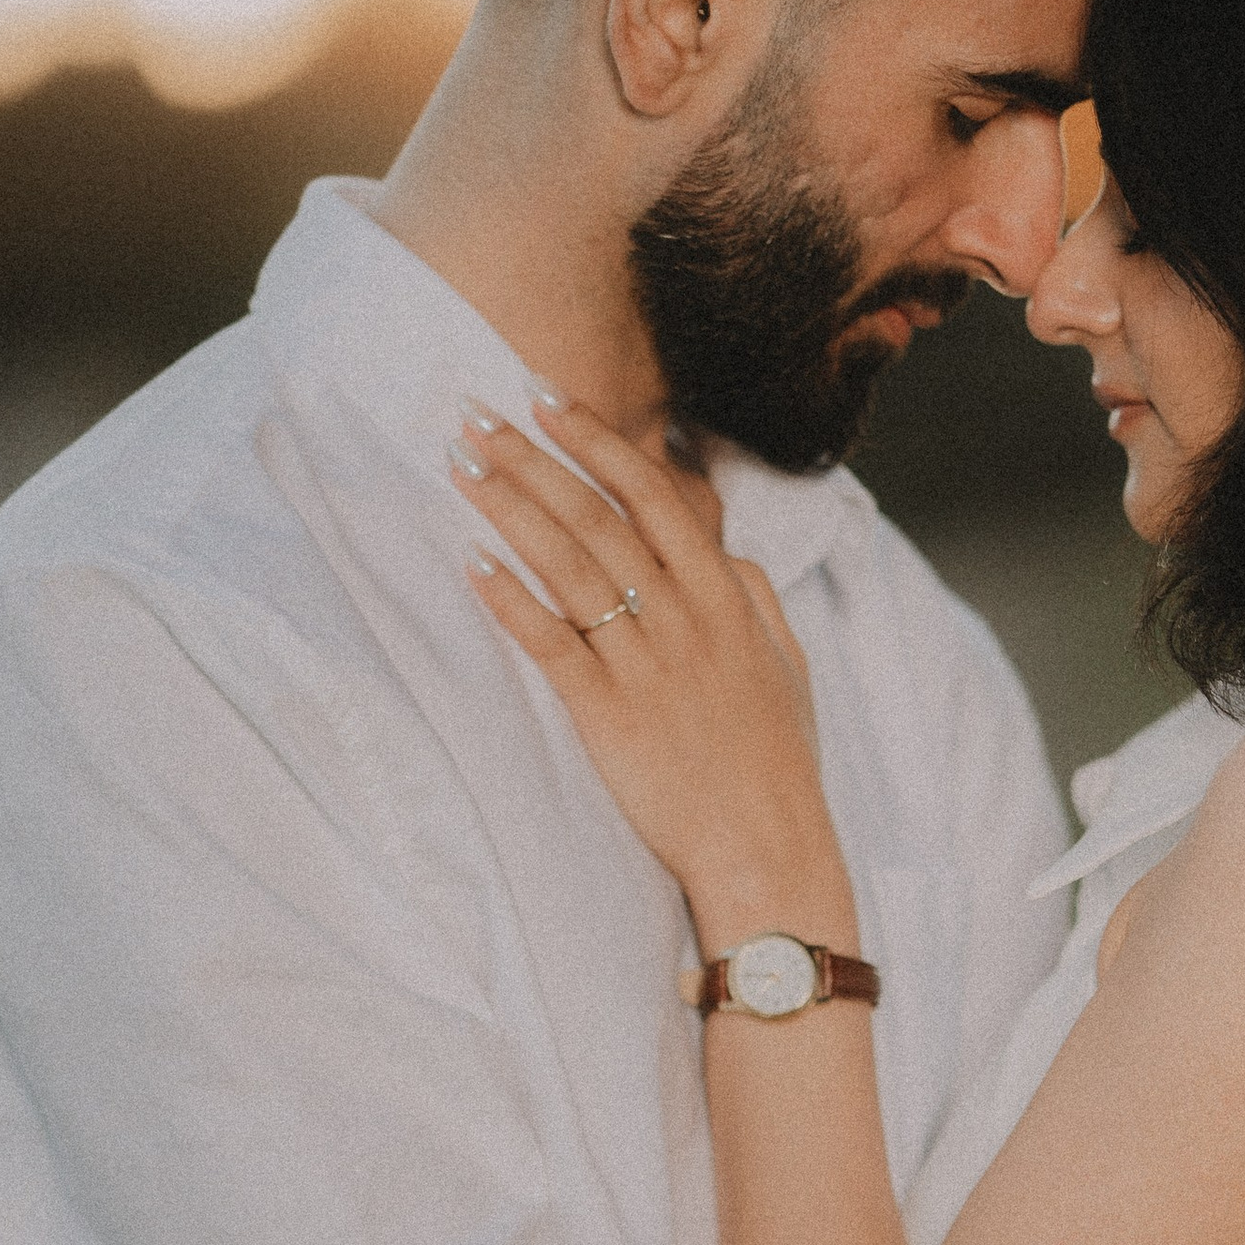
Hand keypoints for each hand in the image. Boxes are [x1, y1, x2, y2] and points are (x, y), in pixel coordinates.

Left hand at [456, 401, 847, 931]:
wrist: (767, 848)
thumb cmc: (776, 761)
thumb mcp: (786, 665)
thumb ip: (755, 598)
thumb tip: (726, 552)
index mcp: (726, 597)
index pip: (654, 495)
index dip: (595, 441)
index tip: (545, 396)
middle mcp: (684, 618)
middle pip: (599, 515)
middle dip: (532, 456)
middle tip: (473, 411)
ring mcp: (645, 665)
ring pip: (569, 565)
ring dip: (510, 507)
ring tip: (459, 465)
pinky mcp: (609, 715)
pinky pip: (552, 643)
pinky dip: (511, 599)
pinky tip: (471, 561)